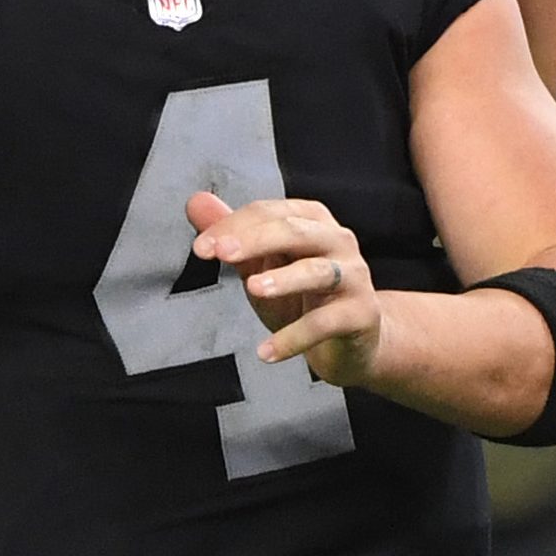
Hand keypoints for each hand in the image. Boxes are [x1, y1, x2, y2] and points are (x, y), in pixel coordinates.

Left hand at [186, 191, 379, 387]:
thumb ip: (232, 235)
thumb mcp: (261, 265)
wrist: (352, 342)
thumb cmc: (302, 297)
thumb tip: (194, 202)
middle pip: (293, 231)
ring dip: (284, 279)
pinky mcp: (361, 313)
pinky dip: (293, 338)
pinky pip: (324, 323)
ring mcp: (353, 276)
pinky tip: (266, 353)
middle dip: (254, 240)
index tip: (200, 249)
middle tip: (221, 254)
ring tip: (252, 289)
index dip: (232, 226)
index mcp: (310, 219)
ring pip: (316, 272)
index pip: (267, 212)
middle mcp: (337, 239)